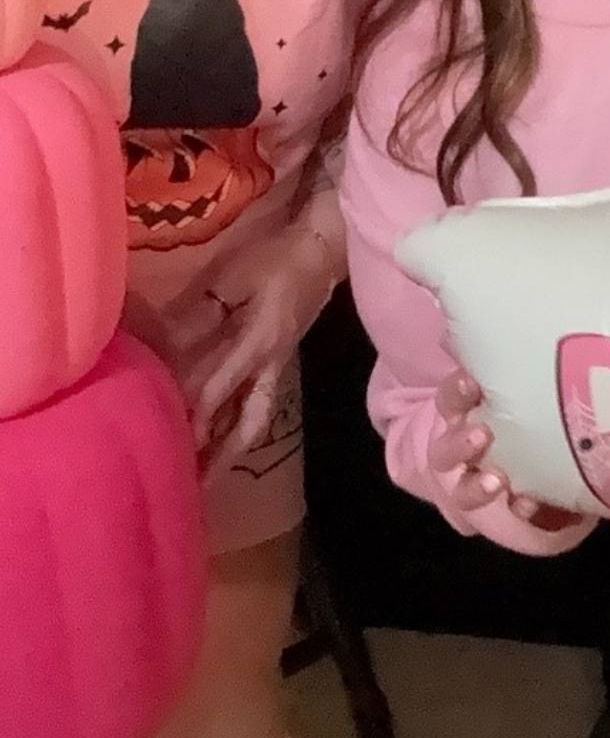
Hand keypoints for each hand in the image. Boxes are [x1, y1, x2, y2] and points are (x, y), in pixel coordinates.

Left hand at [177, 225, 340, 471]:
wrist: (322, 248)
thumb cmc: (276, 258)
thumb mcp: (231, 276)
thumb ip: (197, 311)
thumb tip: (159, 343)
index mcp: (260, 343)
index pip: (221, 388)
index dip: (194, 415)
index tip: (163, 439)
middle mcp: (271, 365)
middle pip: (249, 422)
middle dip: (221, 457)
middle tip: (191, 489)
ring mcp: (277, 366)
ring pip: (254, 419)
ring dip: (230, 450)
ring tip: (202, 480)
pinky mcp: (276, 362)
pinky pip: (255, 405)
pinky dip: (236, 427)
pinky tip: (217, 440)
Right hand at [428, 372, 587, 535]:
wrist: (513, 453)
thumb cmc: (522, 404)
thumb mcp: (518, 382)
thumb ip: (525, 365)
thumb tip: (557, 323)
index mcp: (463, 412)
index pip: (451, 398)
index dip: (456, 391)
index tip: (471, 383)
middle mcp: (460, 450)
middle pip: (445, 448)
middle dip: (460, 443)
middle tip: (482, 435)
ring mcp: (474, 483)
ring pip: (462, 489)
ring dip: (477, 487)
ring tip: (497, 481)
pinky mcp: (497, 510)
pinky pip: (500, 515)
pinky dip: (516, 510)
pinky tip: (529, 504)